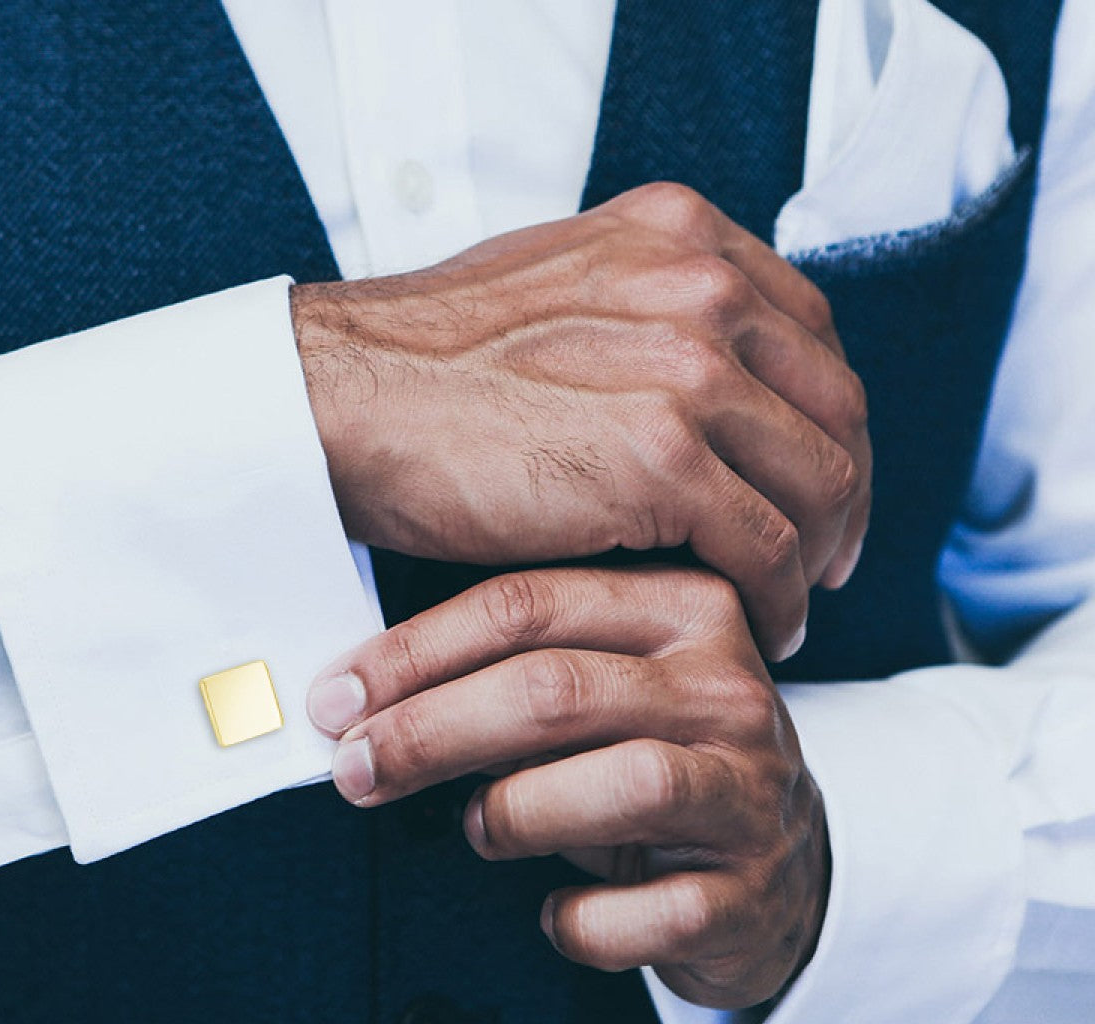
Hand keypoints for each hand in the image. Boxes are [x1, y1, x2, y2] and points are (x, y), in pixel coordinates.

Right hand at [293, 182, 869, 659]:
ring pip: (816, 482)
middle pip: (834, 408)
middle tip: (826, 559)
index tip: (819, 481)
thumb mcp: (561, 290)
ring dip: (815, 557)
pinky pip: (766, 545)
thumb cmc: (430, 363)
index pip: (811, 336)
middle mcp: (701, 286)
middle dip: (842, 496)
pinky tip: (756, 624)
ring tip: (789, 603)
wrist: (344, 401)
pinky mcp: (660, 457)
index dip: (829, 421)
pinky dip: (777, 596)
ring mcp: (686, 369)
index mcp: (680, 236)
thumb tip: (708, 377)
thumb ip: (648, 312)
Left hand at [307, 566, 830, 1008]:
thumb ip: (514, 676)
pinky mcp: (754, 892)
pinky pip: (649, 914)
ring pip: (621, 785)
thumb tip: (368, 698)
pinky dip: (580, 923)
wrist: (782, 866)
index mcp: (686, 612)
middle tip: (358, 770)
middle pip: (559, 690)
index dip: (417, 654)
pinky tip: (557, 914)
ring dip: (516, 812)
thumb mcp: (603, 694)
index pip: (532, 605)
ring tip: (483, 829)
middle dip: (433, 731)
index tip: (340, 700)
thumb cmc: (658, 763)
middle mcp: (730, 691)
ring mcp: (752, 791)